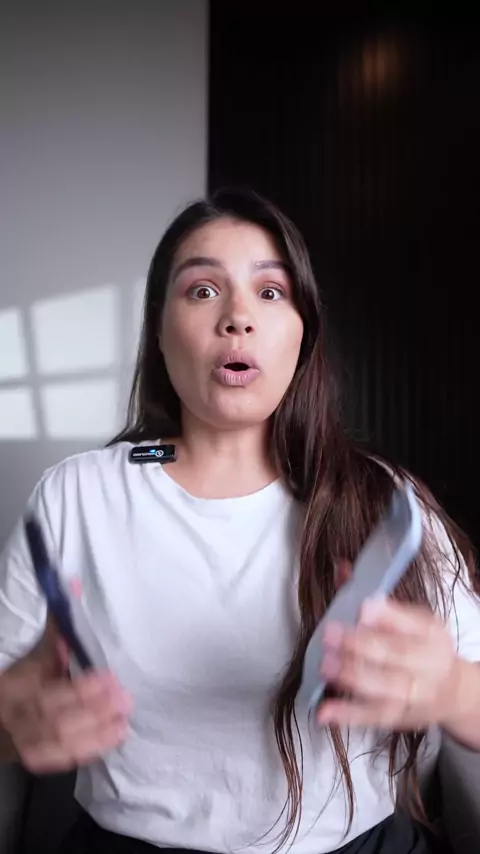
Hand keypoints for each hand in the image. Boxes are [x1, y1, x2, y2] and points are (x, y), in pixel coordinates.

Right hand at [0, 618, 130, 771]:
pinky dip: (88, 748)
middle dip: (92, 708)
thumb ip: (55, 626)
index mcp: (14, 684)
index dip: (77, 685)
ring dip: (95, 731)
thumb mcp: (29, 654)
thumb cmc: (15, 680)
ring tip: (124, 720)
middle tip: (124, 699)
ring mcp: (23, 739)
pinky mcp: (33, 757)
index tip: (108, 677)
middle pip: (53, 715)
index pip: (45, 684)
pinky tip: (114, 736)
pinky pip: (60, 758)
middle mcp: (16, 714)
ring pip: (58, 740)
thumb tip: (74, 584)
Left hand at [316, 596, 462, 730]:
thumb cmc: (426, 649)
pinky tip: (325, 711)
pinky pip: (371, 716)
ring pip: (383, 687)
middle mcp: (427, 664)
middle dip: (361, 644)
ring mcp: (413, 694)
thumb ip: (376, 600)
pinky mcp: (397, 717)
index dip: (388, 616)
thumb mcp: (414, 620)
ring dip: (352, 676)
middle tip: (331, 633)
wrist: (453, 693)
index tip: (364, 607)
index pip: (412, 624)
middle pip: (395, 655)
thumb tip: (342, 570)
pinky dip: (347, 715)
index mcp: (431, 634)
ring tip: (326, 665)